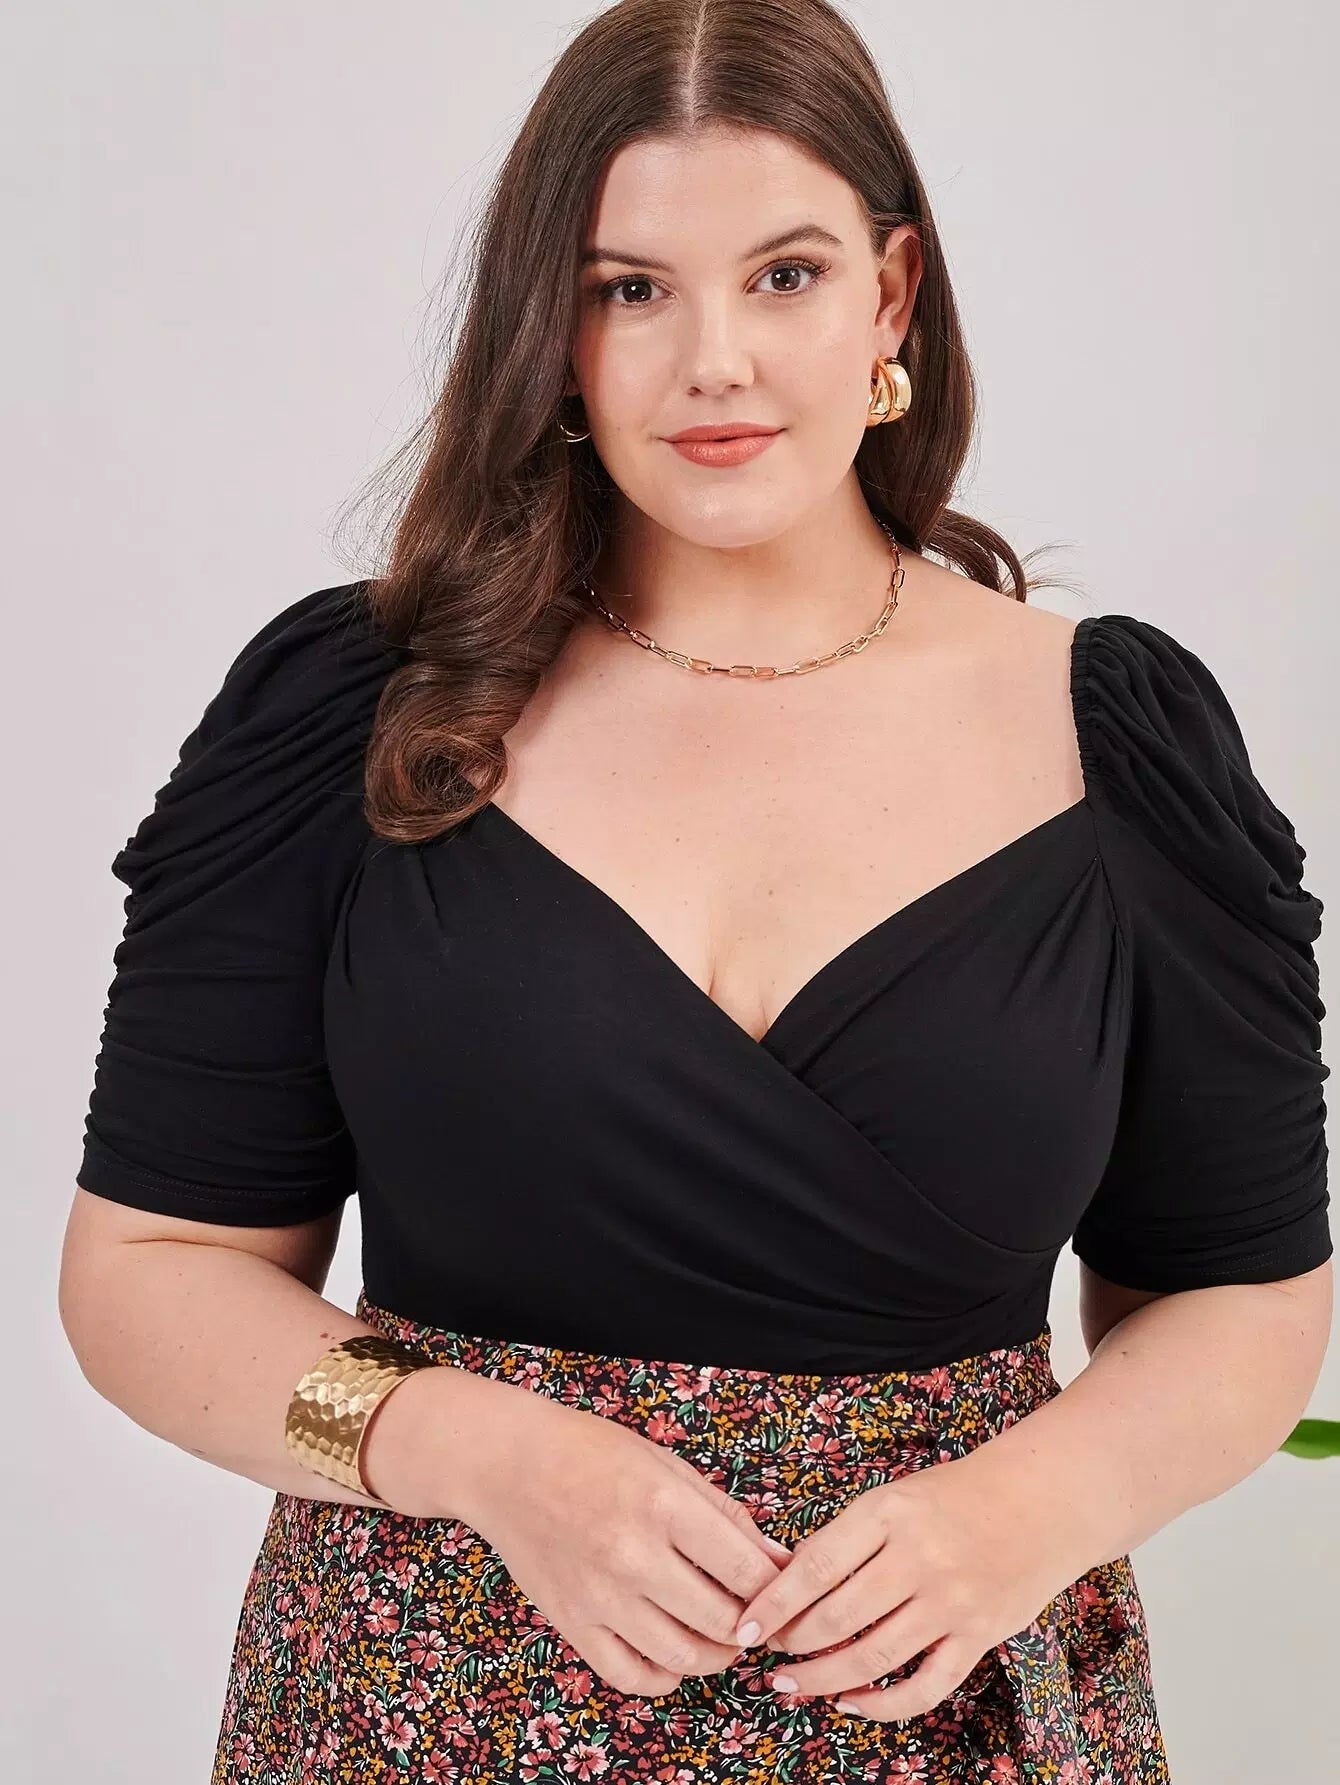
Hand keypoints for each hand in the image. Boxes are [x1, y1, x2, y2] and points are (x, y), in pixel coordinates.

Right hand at [455, 1382, 793, 1697]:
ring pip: (683, 1657)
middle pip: (722, 1621)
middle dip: (753, 1626)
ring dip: (716, 1656)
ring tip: (723, 1638)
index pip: (746, 1571)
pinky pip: (630, 1675)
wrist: (509, 1465)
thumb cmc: (591, 1453)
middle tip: (758, 1617)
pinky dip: (665, 1678)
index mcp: (664, 1506)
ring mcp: (601, 1595)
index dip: (777, 1589)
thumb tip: (775, 1558)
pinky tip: (675, 1657)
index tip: (782, 1591)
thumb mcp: (666, 1464)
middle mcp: (634, 1556)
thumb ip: (723, 1514)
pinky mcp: (573, 1622)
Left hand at [729, 1450, 1089, 1721]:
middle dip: (791, 1643)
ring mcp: (951, 1601)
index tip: (744, 1626)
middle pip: (836, 1617)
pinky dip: (882, 1705)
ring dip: (823, 1678)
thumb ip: (848, 1538)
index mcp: (888, 1512)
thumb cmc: (956, 1495)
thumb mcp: (894, 1497)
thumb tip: (785, 1581)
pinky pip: (924, 1687)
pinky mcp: (978, 1636)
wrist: (1041, 1500)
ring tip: (792, 1683)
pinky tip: (851, 1702)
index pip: (814, 1566)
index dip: (772, 1603)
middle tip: (767, 1654)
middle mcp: (918, 1557)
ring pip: (872, 1657)